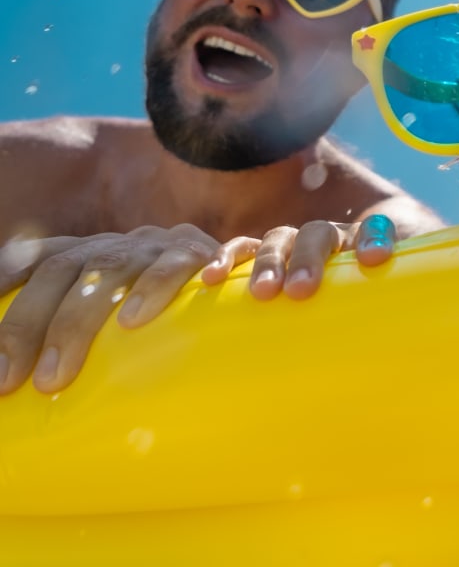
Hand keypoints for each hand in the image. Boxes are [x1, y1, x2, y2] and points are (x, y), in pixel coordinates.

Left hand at [0, 224, 219, 394]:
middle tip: (5, 383)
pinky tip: (133, 321)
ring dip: (77, 321)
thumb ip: (85, 325)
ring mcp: (161, 245)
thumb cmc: (179, 315)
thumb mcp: (125, 311)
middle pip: (63, 269)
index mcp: (96, 252)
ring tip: (57, 377)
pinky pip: (177, 265)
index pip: (38, 258)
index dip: (3, 279)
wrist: (263, 277)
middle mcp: (122, 244)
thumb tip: (24, 378)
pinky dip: (154, 289)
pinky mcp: (204, 253)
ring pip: (109, 268)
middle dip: (26, 325)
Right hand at [201, 214, 397, 299]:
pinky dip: (226, 259)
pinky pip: (242, 251)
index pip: (377, 227)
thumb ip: (429, 297)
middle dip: (311, 258)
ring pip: (281, 239)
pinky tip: (210, 279)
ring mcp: (297, 248)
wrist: (358, 283)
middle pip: (321, 233)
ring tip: (262, 293)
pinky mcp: (264, 262)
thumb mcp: (412, 296)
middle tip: (302, 290)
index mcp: (372, 243)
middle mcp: (335, 241)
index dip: (375, 237)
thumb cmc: (387, 301)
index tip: (376, 260)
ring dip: (270, 261)